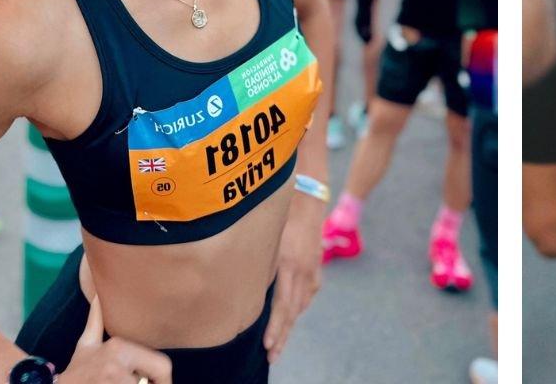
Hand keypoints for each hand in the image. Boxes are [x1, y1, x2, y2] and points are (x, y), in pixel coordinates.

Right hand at [57, 293, 171, 383]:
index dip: (163, 379)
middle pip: (157, 381)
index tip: (152, 382)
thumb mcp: (86, 344)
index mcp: (119, 347)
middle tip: (138, 383)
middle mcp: (116, 364)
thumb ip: (96, 320)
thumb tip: (97, 294)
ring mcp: (112, 381)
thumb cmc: (77, 370)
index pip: (163, 365)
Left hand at [265, 189, 325, 361]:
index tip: (268, 345)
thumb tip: (239, 285)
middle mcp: (301, 271)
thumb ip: (258, 263)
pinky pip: (307, 293)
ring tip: (278, 343)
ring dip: (289, 325)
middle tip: (273, 356)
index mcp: (287, 265)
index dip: (275, 327)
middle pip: (292, 312)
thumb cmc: (280, 214)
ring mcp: (311, 270)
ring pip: (300, 305)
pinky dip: (298, 307)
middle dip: (281, 336)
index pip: (282, 305)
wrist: (307, 198)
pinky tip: (291, 316)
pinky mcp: (316, 266)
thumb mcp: (267, 237)